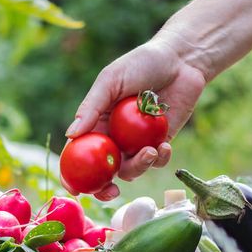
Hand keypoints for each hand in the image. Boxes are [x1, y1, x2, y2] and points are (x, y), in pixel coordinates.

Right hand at [64, 35, 207, 200]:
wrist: (181, 60)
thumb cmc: (141, 63)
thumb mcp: (111, 80)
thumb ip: (91, 107)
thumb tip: (71, 134)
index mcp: (97, 123)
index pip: (78, 154)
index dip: (73, 174)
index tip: (75, 189)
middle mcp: (114, 137)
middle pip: (103, 171)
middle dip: (105, 188)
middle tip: (112, 191)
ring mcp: (137, 143)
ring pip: (132, 170)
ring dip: (139, 167)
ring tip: (150, 151)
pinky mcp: (160, 143)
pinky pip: (156, 161)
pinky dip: (160, 158)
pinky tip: (165, 145)